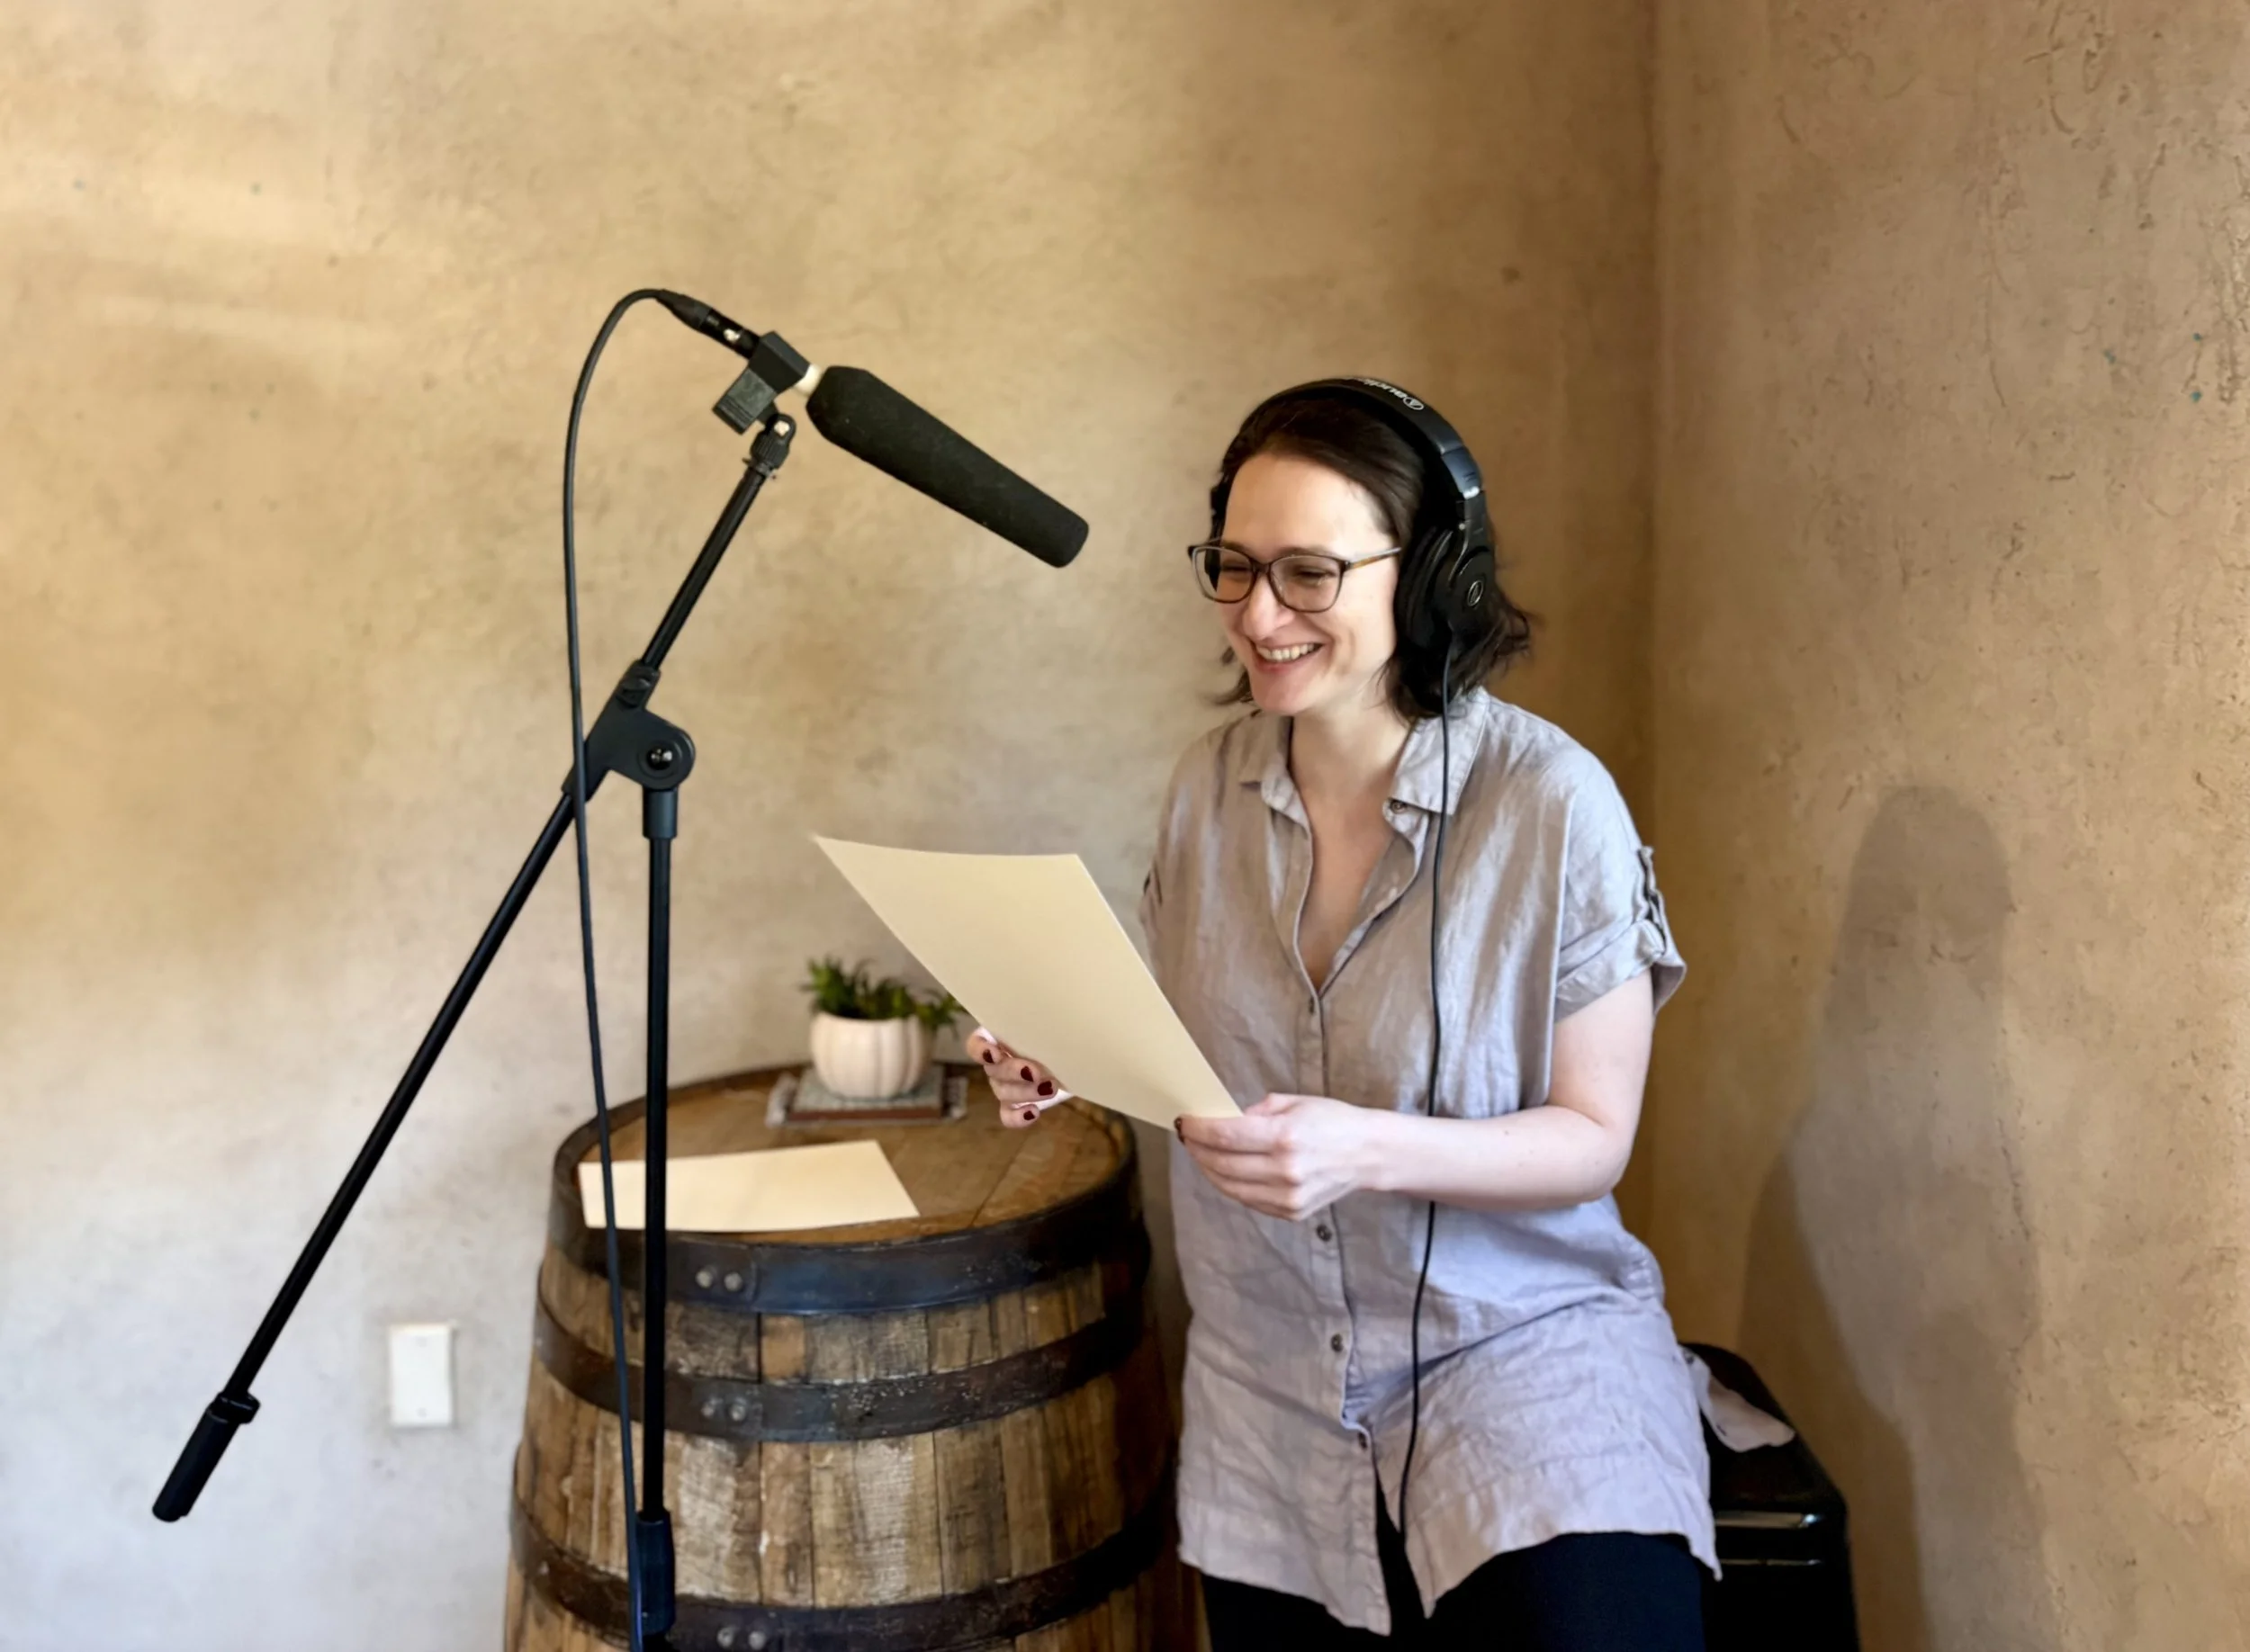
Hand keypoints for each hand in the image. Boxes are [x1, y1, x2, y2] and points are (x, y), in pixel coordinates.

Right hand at [966, 1026, 1067, 1127]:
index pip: (976, 1044)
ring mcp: (1004, 1085)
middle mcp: (997, 1062)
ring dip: (1025, 1092)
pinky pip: (1008, 1115)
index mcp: (999, 1036)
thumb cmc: (1060, 1030)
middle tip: (1035, 1072)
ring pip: (1003, 1092)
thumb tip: (1060, 1009)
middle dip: (1013, 1072)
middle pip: (993, 1070)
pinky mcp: (1016, 1104)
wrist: (1074, 1054)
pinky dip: (1018, 1117)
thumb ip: (1048, 1018)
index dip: (981, 1050)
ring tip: (1051, 1088)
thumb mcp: (1054, 1021)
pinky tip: (1033, 1113)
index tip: (995, 1054)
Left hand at [1175, 1093, 1379, 1219]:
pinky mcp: (1291, 1213)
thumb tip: (1223, 1121)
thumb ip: (1256, 1113)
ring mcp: (1288, 1196)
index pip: (1225, 1136)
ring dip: (1208, 1169)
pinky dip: (1231, 1185)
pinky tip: (1225, 1170)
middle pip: (1222, 1163)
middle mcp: (1285, 1170)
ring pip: (1230, 1187)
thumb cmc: (1333, 1121)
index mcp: (1286, 1136)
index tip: (1184, 1121)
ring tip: (1201, 1153)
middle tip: (1188, 1136)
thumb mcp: (1295, 1103)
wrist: (1368, 1153)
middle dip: (1197, 1149)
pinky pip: (1248, 1200)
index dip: (1198, 1129)